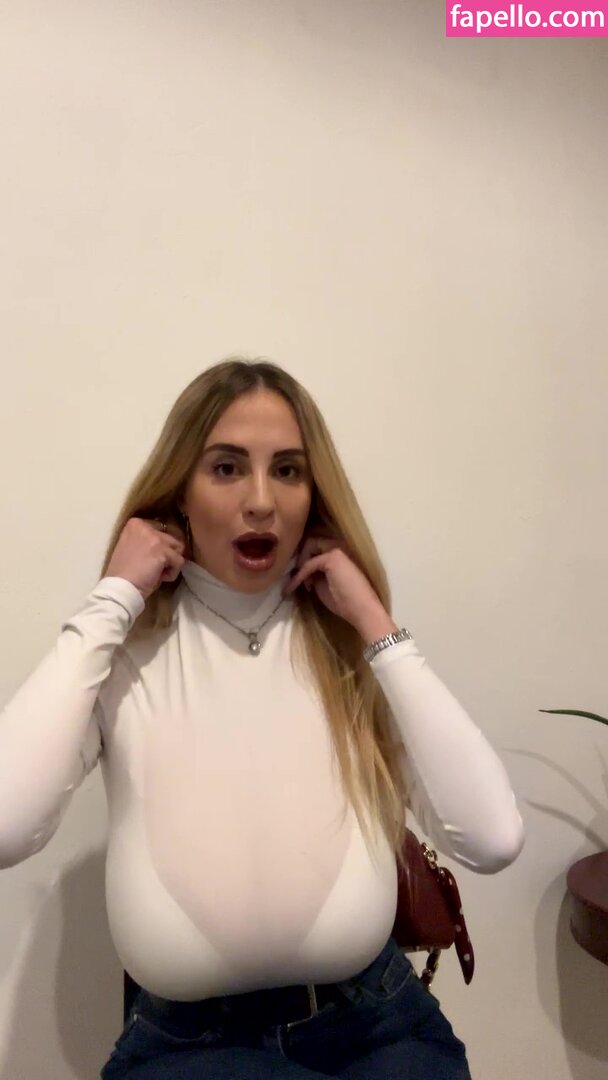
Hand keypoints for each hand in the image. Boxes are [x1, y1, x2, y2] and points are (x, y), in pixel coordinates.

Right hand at [105, 517, 186, 600]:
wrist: (119, 587)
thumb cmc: (123, 573)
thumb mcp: (131, 547)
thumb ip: (146, 541)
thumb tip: (165, 547)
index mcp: (135, 523)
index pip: (160, 530)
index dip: (159, 547)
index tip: (150, 559)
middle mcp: (145, 526)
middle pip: (171, 538)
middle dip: (166, 554)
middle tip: (152, 568)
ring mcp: (155, 537)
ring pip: (178, 548)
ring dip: (170, 563)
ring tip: (156, 573)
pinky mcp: (163, 551)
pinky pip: (180, 561)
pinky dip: (172, 573)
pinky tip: (158, 578)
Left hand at [282, 532, 396, 641]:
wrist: (362, 611)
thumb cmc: (346, 602)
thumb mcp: (324, 584)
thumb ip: (315, 574)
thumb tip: (301, 570)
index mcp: (340, 552)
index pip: (317, 547)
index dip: (305, 559)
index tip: (302, 579)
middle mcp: (340, 546)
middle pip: (312, 542)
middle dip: (300, 559)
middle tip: (298, 578)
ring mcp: (337, 549)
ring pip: (309, 545)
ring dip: (300, 563)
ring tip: (297, 582)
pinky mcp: (333, 557)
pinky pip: (309, 563)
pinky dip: (299, 574)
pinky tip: (295, 585)